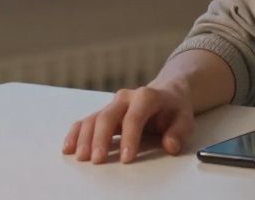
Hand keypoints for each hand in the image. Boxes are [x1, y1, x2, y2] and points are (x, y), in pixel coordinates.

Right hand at [62, 82, 195, 163]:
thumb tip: (170, 145)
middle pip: (108, 116)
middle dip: (101, 139)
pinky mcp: (104, 112)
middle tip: (98, 160)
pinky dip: (76, 133)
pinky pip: (85, 121)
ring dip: (85, 138)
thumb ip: (178, 132)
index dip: (130, 137)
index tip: (126, 158)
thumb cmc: (174, 110)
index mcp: (147, 96)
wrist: (167, 95)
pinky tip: (69, 148)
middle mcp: (126, 97)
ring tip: (82, 157)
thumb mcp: (185, 119)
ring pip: (93, 118)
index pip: (135, 116)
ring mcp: (112, 104)